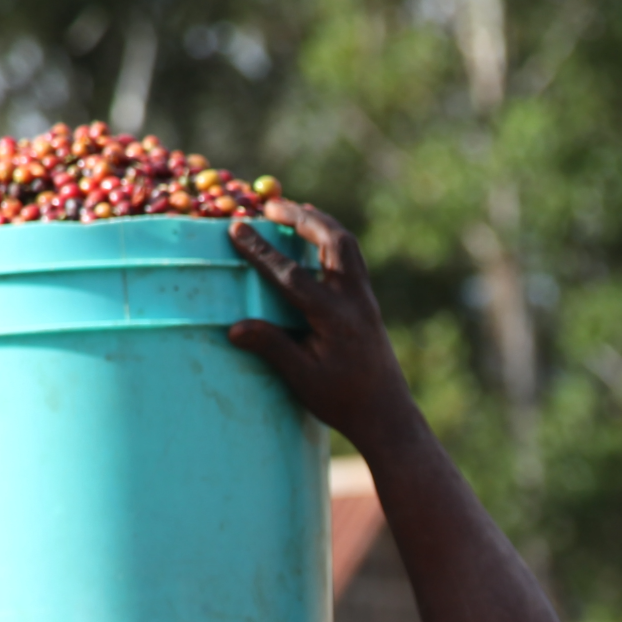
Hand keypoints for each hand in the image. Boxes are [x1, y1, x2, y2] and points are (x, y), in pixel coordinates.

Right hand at [227, 203, 416, 452]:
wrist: (387, 415)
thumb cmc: (343, 401)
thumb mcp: (302, 379)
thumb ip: (272, 348)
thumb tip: (234, 328)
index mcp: (334, 318)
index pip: (292, 275)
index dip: (262, 252)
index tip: (237, 229)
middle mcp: (354, 300)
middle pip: (333, 242)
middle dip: (301, 219)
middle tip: (271, 206)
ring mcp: (366, 299)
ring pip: (347, 245)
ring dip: (321, 223)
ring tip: (294, 211)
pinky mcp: (369, 303)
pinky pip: (352, 258)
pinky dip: (332, 239)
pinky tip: (317, 239)